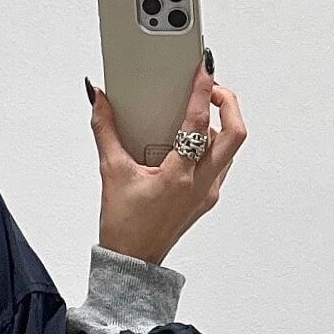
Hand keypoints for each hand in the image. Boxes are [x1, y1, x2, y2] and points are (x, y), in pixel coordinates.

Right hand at [87, 57, 247, 266]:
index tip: (203, 69)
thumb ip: (105, 131)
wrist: (132, 264)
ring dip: (221, 125)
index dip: (202, 90)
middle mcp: (200, 184)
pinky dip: (212, 146)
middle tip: (212, 88)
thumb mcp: (112, 173)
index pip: (197, 123)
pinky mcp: (206, 199)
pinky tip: (191, 143)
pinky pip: (220, 164)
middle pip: (235, 133)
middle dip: (228, 103)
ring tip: (200, 114)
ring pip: (230, 149)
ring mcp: (207, 192)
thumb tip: (99, 100)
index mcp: (178, 177)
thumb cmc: (124, 228)